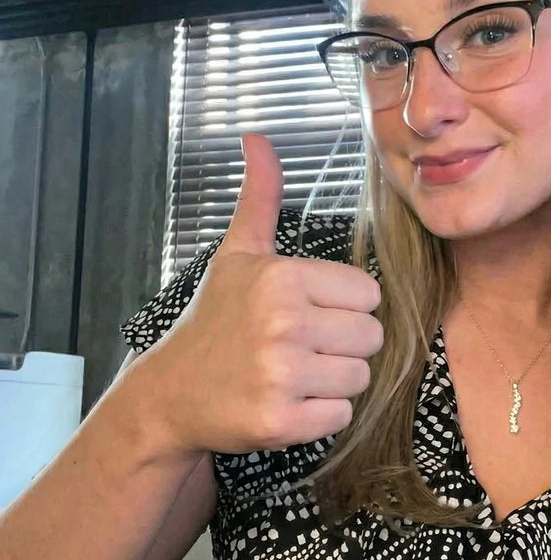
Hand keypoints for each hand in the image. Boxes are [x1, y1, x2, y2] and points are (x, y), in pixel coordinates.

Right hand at [135, 132, 382, 455]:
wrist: (170, 394)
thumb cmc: (215, 321)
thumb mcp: (237, 255)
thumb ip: (261, 199)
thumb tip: (257, 137)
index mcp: (282, 278)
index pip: (369, 295)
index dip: (343, 308)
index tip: (306, 315)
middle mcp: (283, 323)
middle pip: (372, 337)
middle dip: (343, 346)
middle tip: (299, 349)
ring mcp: (281, 375)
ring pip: (360, 377)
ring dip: (333, 382)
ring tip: (292, 375)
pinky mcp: (280, 422)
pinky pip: (341, 416)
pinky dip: (320, 417)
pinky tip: (286, 403)